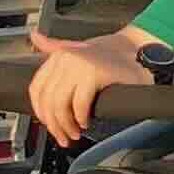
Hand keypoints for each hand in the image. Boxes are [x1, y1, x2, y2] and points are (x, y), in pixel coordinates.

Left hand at [22, 21, 146, 144]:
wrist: (138, 49)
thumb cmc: (111, 54)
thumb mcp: (78, 47)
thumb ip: (54, 46)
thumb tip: (35, 36)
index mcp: (58, 56)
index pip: (37, 89)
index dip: (41, 112)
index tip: (50, 125)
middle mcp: (65, 59)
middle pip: (48, 100)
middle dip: (54, 124)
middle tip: (64, 136)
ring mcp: (79, 66)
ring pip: (60, 104)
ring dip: (66, 125)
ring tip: (74, 133)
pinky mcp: (95, 74)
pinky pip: (80, 103)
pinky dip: (81, 117)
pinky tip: (85, 122)